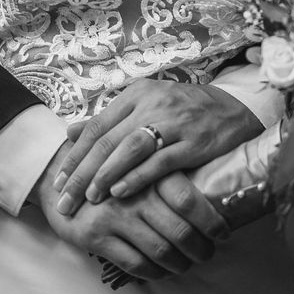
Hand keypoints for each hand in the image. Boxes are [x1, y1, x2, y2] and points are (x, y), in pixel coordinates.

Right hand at [38, 146, 228, 280]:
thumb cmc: (104, 168)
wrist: (56, 175)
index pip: (188, 198)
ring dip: (180, 264)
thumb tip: (209, 186)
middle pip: (179, 230)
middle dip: (200, 249)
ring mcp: (113, 215)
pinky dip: (154, 272)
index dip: (211, 220)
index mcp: (146, 170)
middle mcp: (131, 192)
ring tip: (186, 264)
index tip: (222, 233)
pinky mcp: (96, 236)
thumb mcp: (134, 159)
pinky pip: (135, 263)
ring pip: (160, 250)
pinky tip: (159, 270)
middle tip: (207, 254)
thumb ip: (164, 168)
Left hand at [53, 81, 262, 214]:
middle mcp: (152, 104)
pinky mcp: (194, 142)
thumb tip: (69, 133)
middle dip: (82, 173)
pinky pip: (160, 161)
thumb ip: (109, 120)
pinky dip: (138, 177)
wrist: (235, 109)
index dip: (74, 155)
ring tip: (89, 198)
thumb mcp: (146, 105)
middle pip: (108, 140)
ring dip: (106, 175)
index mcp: (137, 94)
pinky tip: (120, 192)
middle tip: (64, 199)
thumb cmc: (184, 110)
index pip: (97, 126)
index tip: (58, 181)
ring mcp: (174, 122)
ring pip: (130, 149)